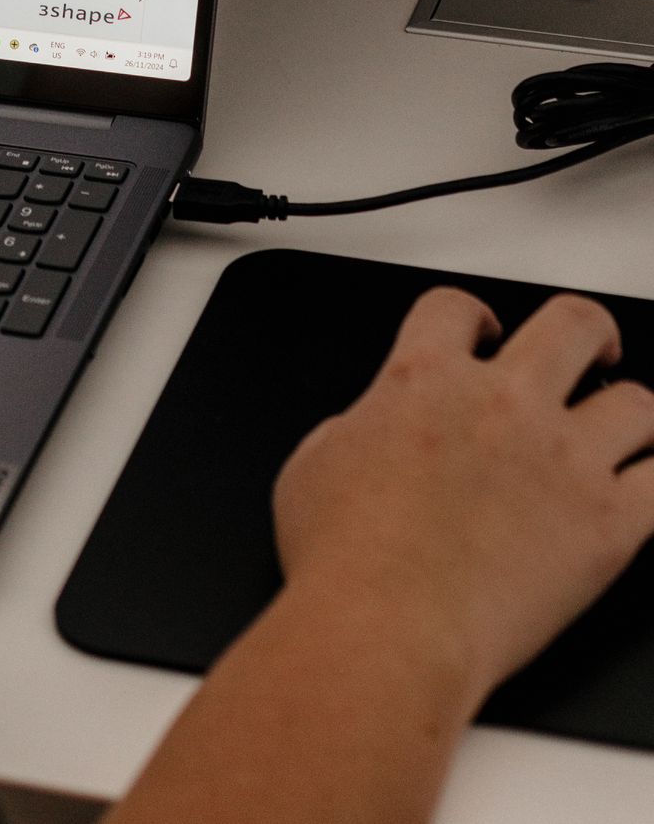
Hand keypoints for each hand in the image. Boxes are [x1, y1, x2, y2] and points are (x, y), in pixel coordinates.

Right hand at [273, 284, 653, 708]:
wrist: (386, 628)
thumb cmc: (342, 561)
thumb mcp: (314, 464)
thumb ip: (357, 429)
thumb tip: (369, 433)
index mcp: (424, 379)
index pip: (456, 307)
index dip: (471, 314)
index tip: (481, 331)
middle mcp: (501, 402)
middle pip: (569, 322)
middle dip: (586, 329)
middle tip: (589, 348)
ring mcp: (561, 459)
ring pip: (636, 402)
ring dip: (633, 410)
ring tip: (628, 425)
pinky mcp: (606, 525)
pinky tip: (647, 489)